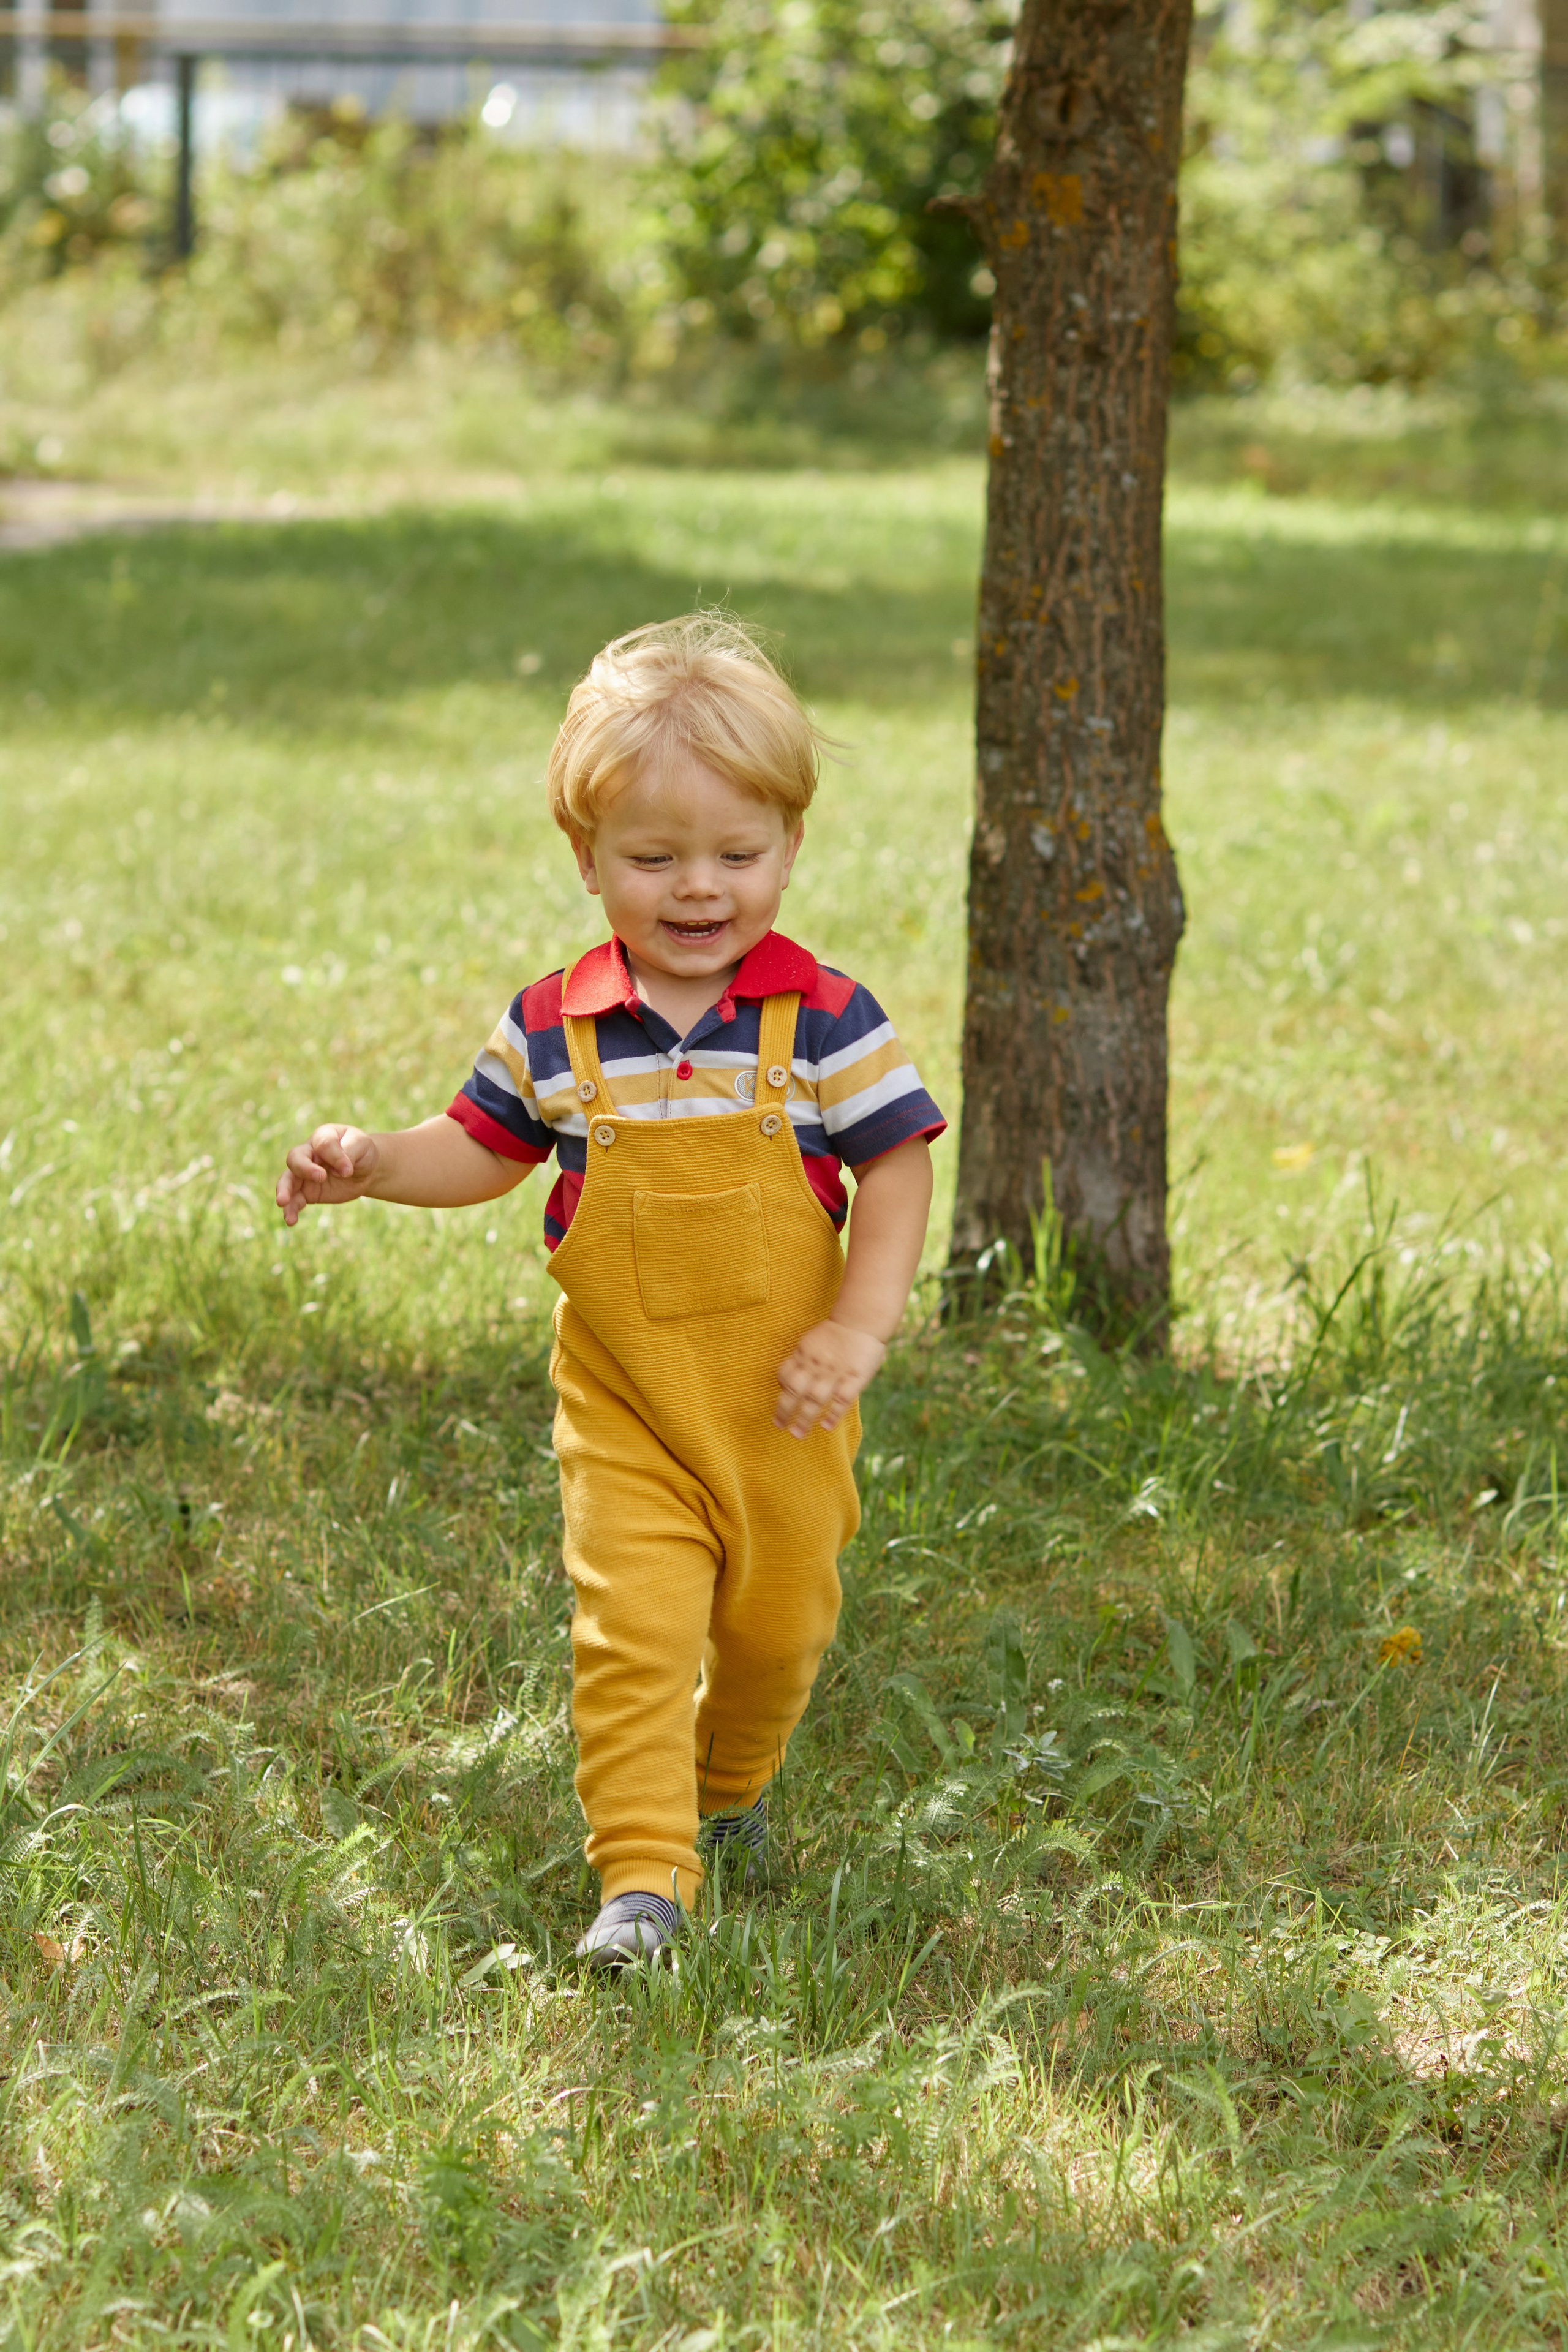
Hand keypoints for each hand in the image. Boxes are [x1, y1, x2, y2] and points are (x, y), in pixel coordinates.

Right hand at [276, 1123, 379, 1225]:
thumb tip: (341, 1170)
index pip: (323, 1144)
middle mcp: (308, 1154)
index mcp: (323, 1138)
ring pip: (288, 1180)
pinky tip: (291, 1220)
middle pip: (295, 1158)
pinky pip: (295, 1201)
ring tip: (283, 1203)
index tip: (349, 1169)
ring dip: (284, 1191)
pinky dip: (291, 1210)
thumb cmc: (361, 1151)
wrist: (365, 1169)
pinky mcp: (307, 1193)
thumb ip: (350, 1152)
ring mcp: (305, 1175)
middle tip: (320, 1177)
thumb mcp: (362, 1145)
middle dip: (303, 1168)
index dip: (336, 1157)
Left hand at [774, 1318, 885, 1438]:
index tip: (782, 1399)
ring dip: (805, 1418)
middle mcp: (816, 1365)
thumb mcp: (813, 1340)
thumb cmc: (837, 1332)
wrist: (862, 1320)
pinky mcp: (853, 1378)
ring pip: (815, 1400)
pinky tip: (826, 1427)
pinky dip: (833, 1414)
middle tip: (780, 1426)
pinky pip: (841, 1400)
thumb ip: (804, 1358)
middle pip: (795, 1391)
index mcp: (804, 1353)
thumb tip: (793, 1376)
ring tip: (798, 1434)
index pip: (785, 1373)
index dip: (781, 1387)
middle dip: (785, 1410)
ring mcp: (835, 1373)